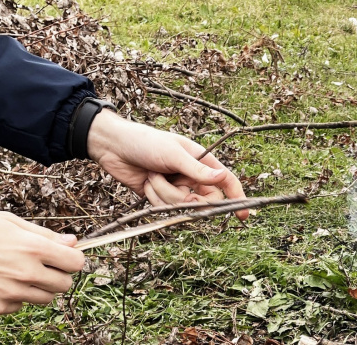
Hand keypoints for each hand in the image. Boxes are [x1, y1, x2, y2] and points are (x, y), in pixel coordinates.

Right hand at [0, 209, 84, 314]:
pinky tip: (0, 282)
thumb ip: (45, 235)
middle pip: (64, 284)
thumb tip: (73, 242)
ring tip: (20, 273)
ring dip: (39, 288)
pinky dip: (15, 298)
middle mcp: (25, 273)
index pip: (76, 263)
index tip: (65, 257)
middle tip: (44, 266)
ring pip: (45, 298)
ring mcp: (9, 292)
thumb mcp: (10, 222)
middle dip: (58, 275)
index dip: (72, 259)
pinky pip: (19, 307)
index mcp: (33, 248)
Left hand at [86, 111, 246, 217]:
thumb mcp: (174, 154)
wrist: (113, 146)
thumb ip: (197, 169)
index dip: (237, 197)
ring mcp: (176, 188)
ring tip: (152, 175)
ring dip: (163, 193)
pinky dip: (154, 196)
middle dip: (186, 197)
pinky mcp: (159, 197)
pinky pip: (163, 207)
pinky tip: (146, 182)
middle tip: (175, 186)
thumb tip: (222, 176)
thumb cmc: (146, 141)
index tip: (243, 215)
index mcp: (202, 161)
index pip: (226, 181)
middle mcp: (191, 176)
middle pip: (202, 200)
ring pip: (180, 206)